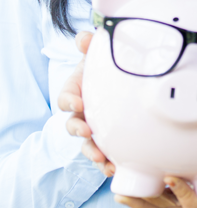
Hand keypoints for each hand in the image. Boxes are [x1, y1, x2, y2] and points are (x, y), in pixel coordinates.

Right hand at [57, 31, 114, 177]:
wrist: (119, 77)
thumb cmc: (103, 66)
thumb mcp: (96, 53)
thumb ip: (88, 44)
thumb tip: (84, 38)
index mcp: (76, 91)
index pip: (66, 99)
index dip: (69, 102)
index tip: (77, 104)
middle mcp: (81, 112)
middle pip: (72, 125)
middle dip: (78, 130)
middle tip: (87, 132)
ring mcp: (93, 126)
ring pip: (87, 143)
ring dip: (92, 151)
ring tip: (102, 159)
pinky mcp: (108, 138)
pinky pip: (105, 153)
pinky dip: (107, 162)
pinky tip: (114, 168)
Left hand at [115, 121, 196, 207]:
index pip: (196, 206)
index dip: (181, 194)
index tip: (169, 175)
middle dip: (143, 200)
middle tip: (122, 182)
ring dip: (133, 198)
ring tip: (110, 176)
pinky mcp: (178, 204)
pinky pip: (153, 206)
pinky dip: (136, 196)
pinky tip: (118, 178)